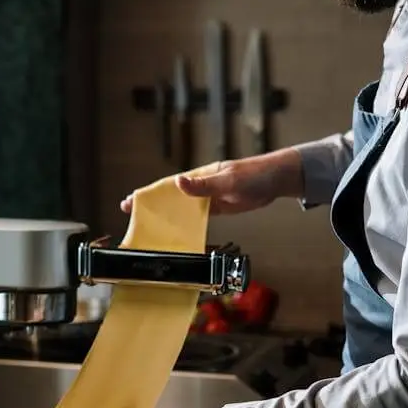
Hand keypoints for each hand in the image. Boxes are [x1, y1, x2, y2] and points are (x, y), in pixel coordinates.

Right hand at [120, 148, 302, 216]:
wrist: (276, 180)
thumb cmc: (254, 174)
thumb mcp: (228, 180)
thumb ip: (204, 185)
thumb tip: (179, 182)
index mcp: (200, 176)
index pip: (169, 185)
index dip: (149, 193)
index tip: (132, 200)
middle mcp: (201, 186)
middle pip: (172, 197)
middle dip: (152, 205)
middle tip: (132, 214)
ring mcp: (210, 198)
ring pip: (184, 208)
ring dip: (168, 216)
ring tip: (151, 226)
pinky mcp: (219, 207)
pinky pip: (199, 217)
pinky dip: (188, 224)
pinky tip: (178, 232)